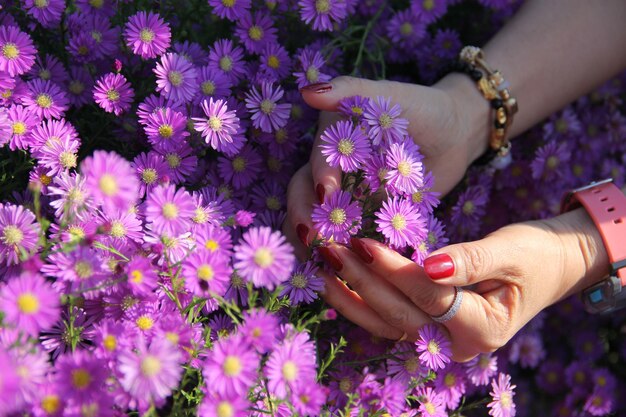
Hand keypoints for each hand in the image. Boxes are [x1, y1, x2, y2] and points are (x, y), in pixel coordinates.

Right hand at [287, 73, 489, 247]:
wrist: (457, 135)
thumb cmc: (424, 109)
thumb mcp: (389, 96)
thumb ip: (350, 91)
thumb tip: (307, 92)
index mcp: (331, 139)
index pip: (315, 161)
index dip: (317, 178)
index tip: (326, 195)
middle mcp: (331, 169)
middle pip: (303, 195)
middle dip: (304, 215)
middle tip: (314, 238)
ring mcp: (346, 196)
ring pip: (315, 220)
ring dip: (312, 240)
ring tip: (319, 261)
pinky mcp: (364, 217)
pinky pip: (343, 238)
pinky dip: (336, 253)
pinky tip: (337, 270)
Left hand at [315, 208, 608, 360]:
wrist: (550, 267)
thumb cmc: (534, 255)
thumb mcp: (510, 251)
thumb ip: (470, 260)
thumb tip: (430, 265)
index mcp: (484, 328)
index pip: (429, 296)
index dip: (394, 270)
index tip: (362, 242)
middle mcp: (459, 344)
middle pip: (400, 313)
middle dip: (362, 281)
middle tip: (329, 249)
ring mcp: (443, 342)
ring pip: (388, 324)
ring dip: (352, 296)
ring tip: (321, 267)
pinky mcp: (430, 329)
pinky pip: (390, 321)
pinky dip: (361, 304)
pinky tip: (337, 284)